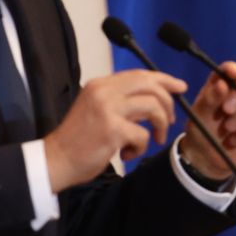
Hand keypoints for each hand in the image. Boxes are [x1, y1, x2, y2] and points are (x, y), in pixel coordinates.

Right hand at [44, 70, 185, 191]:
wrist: (55, 160)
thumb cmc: (79, 139)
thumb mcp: (97, 109)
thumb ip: (121, 100)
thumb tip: (156, 97)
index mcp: (101, 85)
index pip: (140, 75)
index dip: (164, 79)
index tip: (180, 87)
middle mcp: (104, 91)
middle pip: (150, 85)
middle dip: (168, 101)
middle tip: (170, 119)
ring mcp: (107, 109)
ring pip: (153, 106)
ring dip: (160, 124)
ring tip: (154, 138)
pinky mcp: (112, 129)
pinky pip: (143, 134)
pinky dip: (142, 147)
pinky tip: (128, 154)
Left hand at [178, 61, 235, 179]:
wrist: (206, 159)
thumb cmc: (200, 131)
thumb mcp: (199, 115)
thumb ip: (210, 98)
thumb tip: (223, 83)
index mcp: (223, 83)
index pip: (234, 68)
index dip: (234, 69)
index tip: (232, 74)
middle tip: (227, 110)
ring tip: (226, 130)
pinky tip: (235, 140)